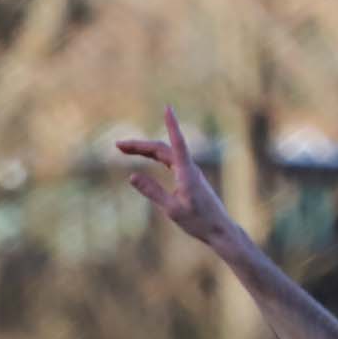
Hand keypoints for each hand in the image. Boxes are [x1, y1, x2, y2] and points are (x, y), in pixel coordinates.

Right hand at [118, 106, 239, 250]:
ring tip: (125, 150)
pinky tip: (146, 158)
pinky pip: (169, 161)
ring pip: (165, 154)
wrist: (219, 230)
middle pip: (162, 149)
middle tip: (117, 146)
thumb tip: (132, 176)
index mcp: (187, 173)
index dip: (171, 125)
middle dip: (140, 145)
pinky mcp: (188, 178)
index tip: (167, 108)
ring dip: (145, 150)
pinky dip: (154, 157)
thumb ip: (152, 191)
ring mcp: (189, 172)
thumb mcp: (171, 209)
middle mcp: (189, 168)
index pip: (177, 143)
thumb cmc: (198, 222)